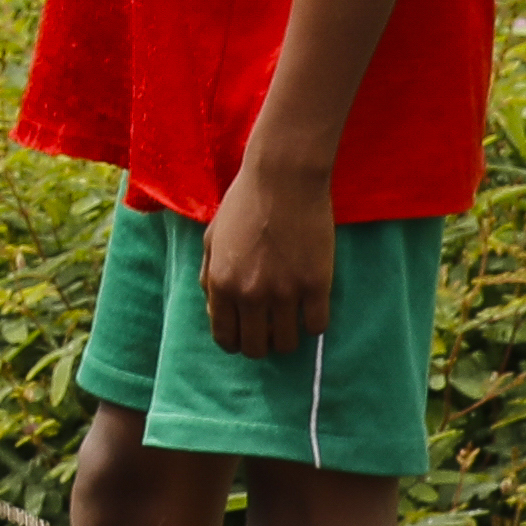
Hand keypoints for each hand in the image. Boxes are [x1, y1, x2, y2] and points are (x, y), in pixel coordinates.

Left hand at [200, 162, 341, 362]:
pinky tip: (311, 308)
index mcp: (221, 283)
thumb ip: (209, 274)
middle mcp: (250, 294)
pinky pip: (317, 326)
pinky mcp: (316, 285)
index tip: (245, 336)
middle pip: (256, 348)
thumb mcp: (213, 236)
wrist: (283, 177)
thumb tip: (213, 307)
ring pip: (287, 344)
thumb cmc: (245, 202)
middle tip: (269, 330)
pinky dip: (313, 323)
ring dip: (288, 337)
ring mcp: (285, 292)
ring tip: (290, 321)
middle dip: (260, 344)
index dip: (235, 342)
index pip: (225, 337)